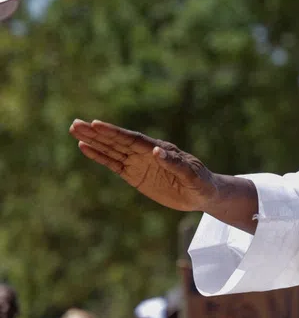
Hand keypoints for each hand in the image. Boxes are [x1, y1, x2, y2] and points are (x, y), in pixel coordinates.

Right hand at [69, 120, 216, 212]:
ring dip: (94, 141)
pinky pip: (114, 164)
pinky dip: (99, 157)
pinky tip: (85, 148)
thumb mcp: (192, 176)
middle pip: (118, 141)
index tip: (96, 124)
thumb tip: (157, 151)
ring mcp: (139, 163)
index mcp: (160, 150)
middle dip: (97, 133)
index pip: (133, 139)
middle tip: (75, 123)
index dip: (114, 132)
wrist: (203, 194)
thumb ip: (176, 165)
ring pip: (112, 150)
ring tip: (75, 131)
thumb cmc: (202, 183)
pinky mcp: (135, 175)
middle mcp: (146, 153)